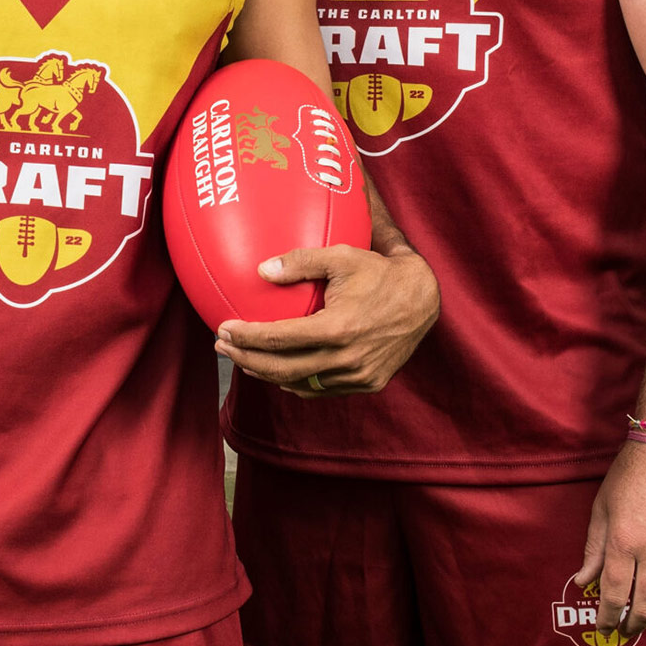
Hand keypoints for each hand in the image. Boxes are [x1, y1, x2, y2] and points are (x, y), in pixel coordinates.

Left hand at [213, 244, 438, 393]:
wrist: (423, 299)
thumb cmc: (379, 272)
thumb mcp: (341, 256)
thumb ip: (300, 261)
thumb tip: (260, 270)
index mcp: (338, 329)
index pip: (279, 339)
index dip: (246, 337)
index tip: (223, 328)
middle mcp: (346, 359)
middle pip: (282, 368)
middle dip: (246, 358)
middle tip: (222, 346)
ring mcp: (357, 376)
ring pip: (300, 383)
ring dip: (267, 373)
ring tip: (244, 358)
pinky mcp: (367, 383)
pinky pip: (322, 389)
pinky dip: (296, 382)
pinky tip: (279, 370)